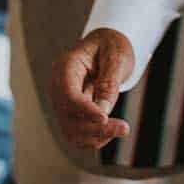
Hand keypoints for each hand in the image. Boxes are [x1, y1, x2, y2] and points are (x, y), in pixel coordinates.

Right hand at [50, 28, 134, 149]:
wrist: (106, 47)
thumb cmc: (110, 46)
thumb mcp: (115, 55)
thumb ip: (109, 81)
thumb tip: (103, 110)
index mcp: (66, 67)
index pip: (68, 94)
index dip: (84, 110)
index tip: (105, 118)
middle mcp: (59, 87)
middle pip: (68, 117)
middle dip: (94, 128)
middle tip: (124, 127)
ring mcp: (63, 103)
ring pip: (71, 131)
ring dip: (96, 137)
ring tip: (121, 129)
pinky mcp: (72, 114)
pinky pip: (79, 134)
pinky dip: (95, 138)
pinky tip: (113, 130)